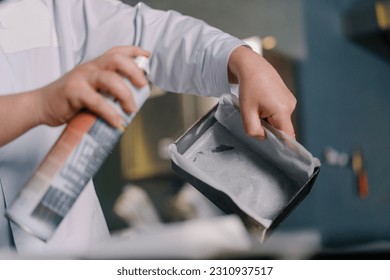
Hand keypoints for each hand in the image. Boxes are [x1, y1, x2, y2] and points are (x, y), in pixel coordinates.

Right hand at [35, 46, 149, 127]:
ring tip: (132, 109)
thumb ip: (107, 91)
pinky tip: (116, 121)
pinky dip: (110, 112)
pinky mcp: (73, 92)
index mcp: (95, 66)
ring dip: (126, 95)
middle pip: (117, 60)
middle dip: (134, 72)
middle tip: (143, 86)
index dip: (133, 51)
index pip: (116, 52)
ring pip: (110, 80)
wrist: (41, 105)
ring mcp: (81, 79)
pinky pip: (97, 101)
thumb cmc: (69, 99)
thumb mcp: (90, 89)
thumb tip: (132, 102)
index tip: (147, 56)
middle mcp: (89, 68)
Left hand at [228, 46, 296, 139]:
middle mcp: (290, 106)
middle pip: (282, 129)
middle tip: (255, 119)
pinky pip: (280, 113)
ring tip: (257, 108)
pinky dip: (270, 113)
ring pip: (280, 121)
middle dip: (269, 129)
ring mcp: (290, 101)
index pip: (288, 136)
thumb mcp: (246, 111)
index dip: (282, 145)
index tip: (274, 150)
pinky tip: (261, 104)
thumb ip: (253, 129)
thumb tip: (262, 138)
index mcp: (282, 110)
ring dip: (268, 120)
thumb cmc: (249, 87)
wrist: (252, 66)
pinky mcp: (287, 98)